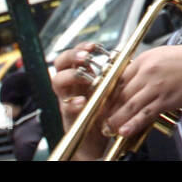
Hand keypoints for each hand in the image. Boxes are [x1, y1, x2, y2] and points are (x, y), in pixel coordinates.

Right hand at [51, 42, 107, 160]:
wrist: (97, 136)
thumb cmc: (103, 108)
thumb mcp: (109, 87)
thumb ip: (112, 74)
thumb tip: (123, 57)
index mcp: (80, 74)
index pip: (75, 54)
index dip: (82, 47)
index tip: (94, 46)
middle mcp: (70, 84)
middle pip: (60, 63)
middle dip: (72, 56)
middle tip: (85, 57)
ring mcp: (66, 98)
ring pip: (57, 81)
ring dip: (71, 75)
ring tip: (85, 76)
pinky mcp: (68, 114)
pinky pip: (65, 106)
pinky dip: (73, 102)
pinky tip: (82, 101)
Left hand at [101, 44, 181, 144]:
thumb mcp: (161, 54)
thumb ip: (143, 65)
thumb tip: (129, 77)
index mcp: (144, 59)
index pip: (118, 77)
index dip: (108, 92)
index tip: (103, 101)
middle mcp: (147, 72)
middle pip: (121, 93)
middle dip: (109, 108)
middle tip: (101, 117)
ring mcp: (156, 87)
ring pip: (129, 105)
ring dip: (116, 119)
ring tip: (108, 127)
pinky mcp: (166, 100)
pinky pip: (145, 114)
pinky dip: (133, 124)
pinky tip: (125, 130)